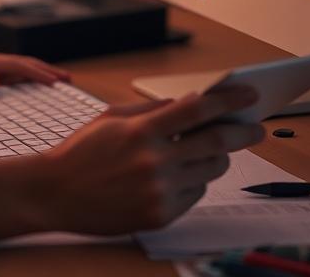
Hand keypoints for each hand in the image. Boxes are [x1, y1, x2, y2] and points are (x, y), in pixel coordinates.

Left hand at [0, 48, 69, 95]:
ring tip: (60, 79)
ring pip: (19, 64)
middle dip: (46, 69)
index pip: (14, 65)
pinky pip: (12, 69)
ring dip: (40, 70)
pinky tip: (37, 79)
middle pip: (22, 62)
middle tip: (67, 80)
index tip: (53, 82)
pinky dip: (28, 72)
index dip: (35, 73)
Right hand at [0, 85, 263, 239]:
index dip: (228, 100)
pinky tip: (177, 175)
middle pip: (216, 143)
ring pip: (210, 170)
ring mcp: (159, 190)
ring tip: (210, 152)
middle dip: (243, 133)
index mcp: (141, 130)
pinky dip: (193, 181)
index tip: (249, 95)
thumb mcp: (111, 117)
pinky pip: (194, 194)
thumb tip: (188, 103)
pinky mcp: (160, 214)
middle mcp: (154, 160)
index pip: (197, 110)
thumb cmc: (80, 152)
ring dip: (216, 158)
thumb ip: (151, 109)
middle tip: (256, 128)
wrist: (54, 193)